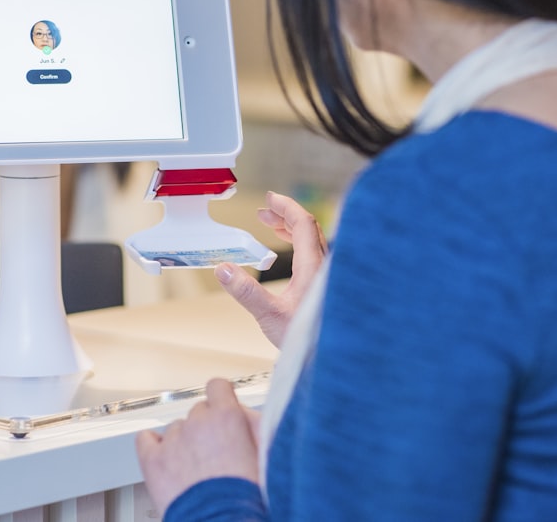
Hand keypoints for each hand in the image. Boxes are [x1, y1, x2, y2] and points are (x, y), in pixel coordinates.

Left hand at [136, 378, 261, 514]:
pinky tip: (165, 457)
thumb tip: (246, 415)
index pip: (218, 387)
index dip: (221, 397)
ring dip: (184, 441)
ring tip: (194, 467)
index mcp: (227, 418)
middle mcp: (198, 424)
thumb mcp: (267, 455)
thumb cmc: (248, 499)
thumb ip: (256, 427)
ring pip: (175, 428)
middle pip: (198, 410)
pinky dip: (153, 445)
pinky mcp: (153, 461)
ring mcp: (172, 441)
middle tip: (215, 451)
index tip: (222, 407)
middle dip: (206, 427)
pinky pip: (146, 439)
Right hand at [215, 191, 327, 346]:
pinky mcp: (325, 287)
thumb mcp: (269, 314)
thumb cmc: (307, 339)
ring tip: (270, 226)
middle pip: (308, 229)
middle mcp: (324, 267)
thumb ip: (245, 291)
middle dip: (284, 216)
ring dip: (291, 230)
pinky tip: (286, 254)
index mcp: (313, 267)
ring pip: (312, 241)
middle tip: (264, 212)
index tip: (270, 198)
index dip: (286, 207)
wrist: (333, 358)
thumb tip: (224, 269)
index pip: (302, 223)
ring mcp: (326, 276)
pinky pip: (313, 254)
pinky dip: (297, 244)